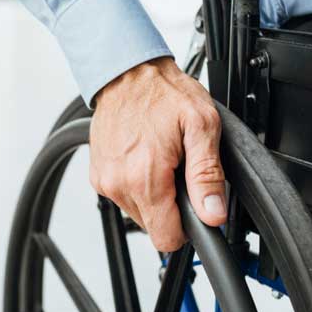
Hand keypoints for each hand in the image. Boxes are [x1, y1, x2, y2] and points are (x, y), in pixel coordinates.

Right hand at [89, 57, 226, 251]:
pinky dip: (136, 183)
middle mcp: (119, 184)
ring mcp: (105, 181)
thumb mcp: (201, 126)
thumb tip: (212, 213)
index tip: (192, 204)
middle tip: (177, 169)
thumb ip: (207, 175)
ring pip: (139, 213)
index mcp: (145, 178)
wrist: (128, 74)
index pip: (166, 238)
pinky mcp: (98, 176)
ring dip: (154, 193)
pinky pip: (124, 196)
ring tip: (160, 159)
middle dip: (171, 205)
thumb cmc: (163, 93)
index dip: (186, 227)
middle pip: (154, 226)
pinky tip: (143, 157)